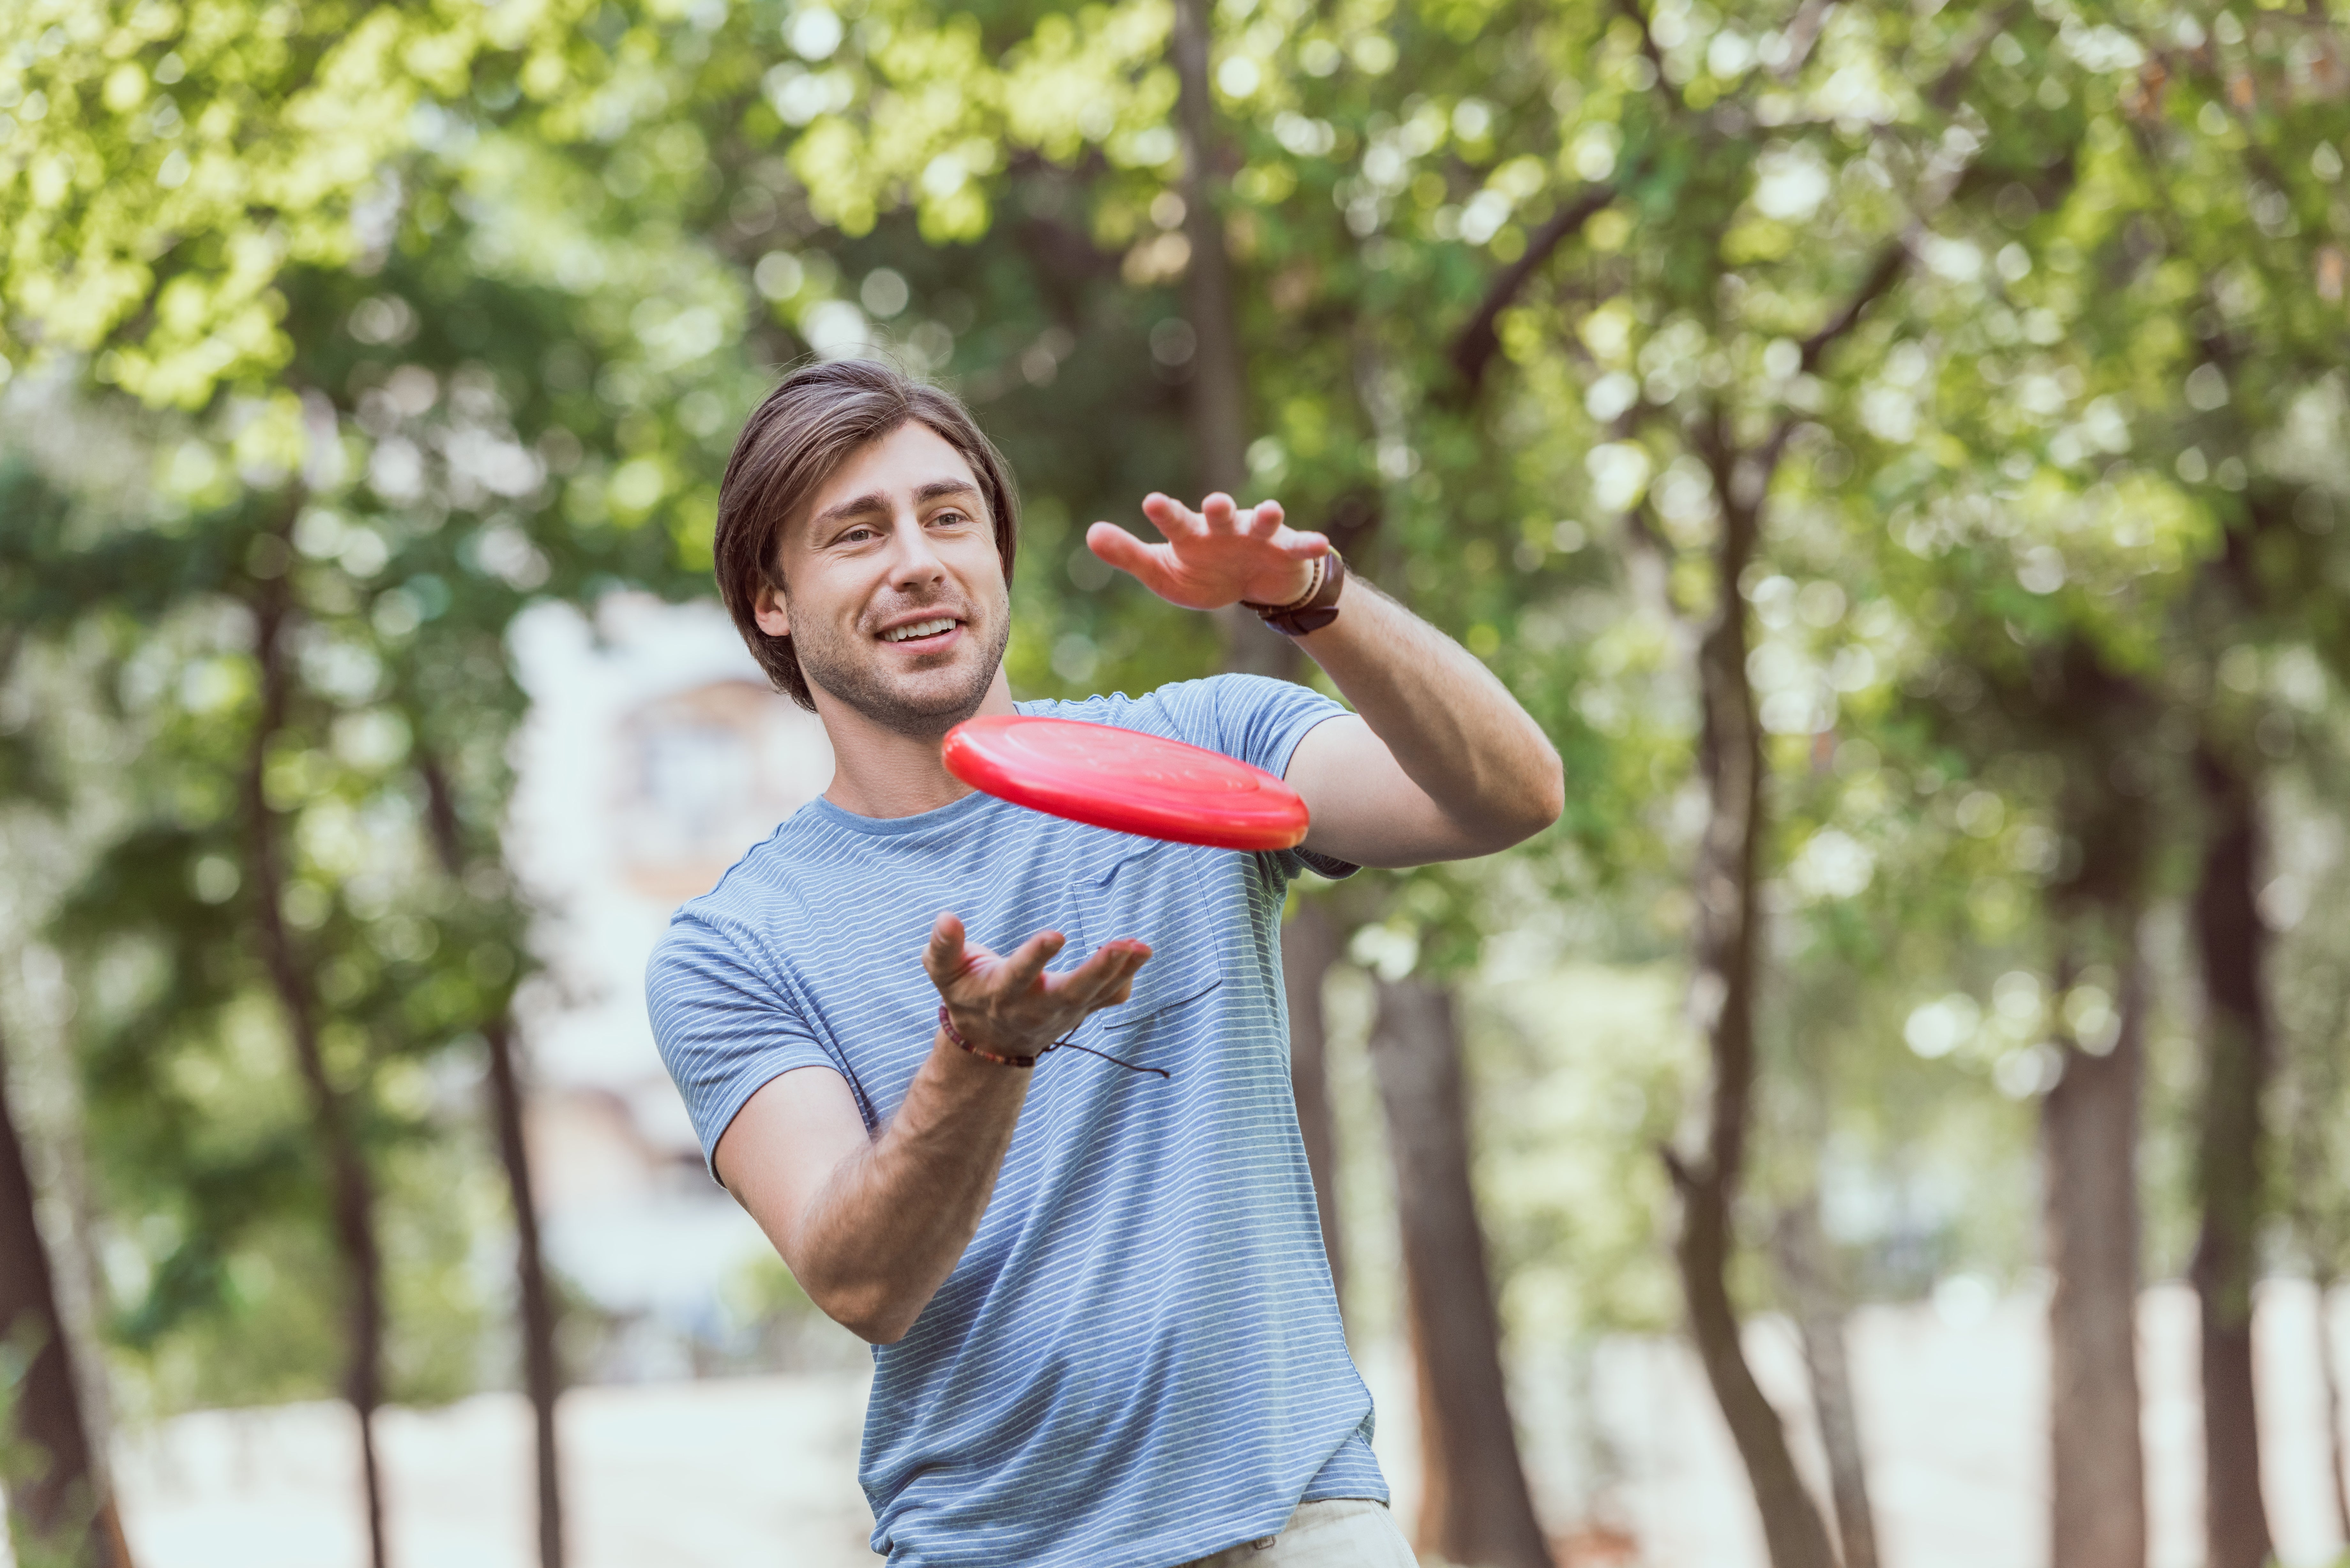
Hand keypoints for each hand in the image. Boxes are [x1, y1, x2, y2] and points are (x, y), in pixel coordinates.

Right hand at [921, 912, 1150, 1055]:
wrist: (990, 1039)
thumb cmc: (967, 992)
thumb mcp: (944, 973)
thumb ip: (943, 947)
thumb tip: (946, 918)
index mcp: (1003, 993)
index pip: (1020, 975)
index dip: (1036, 956)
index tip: (1056, 935)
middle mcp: (1036, 1007)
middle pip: (1071, 992)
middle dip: (1097, 970)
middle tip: (1123, 946)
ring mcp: (1063, 1012)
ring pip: (1097, 995)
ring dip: (1121, 971)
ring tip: (1143, 947)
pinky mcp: (1081, 1010)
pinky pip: (1109, 998)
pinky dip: (1125, 980)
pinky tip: (1139, 956)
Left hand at [1084, 492, 1328, 610]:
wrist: (1252, 583)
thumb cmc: (1202, 572)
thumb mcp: (1162, 571)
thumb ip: (1128, 555)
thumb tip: (1090, 534)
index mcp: (1192, 535)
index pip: (1176, 522)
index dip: (1166, 513)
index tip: (1152, 502)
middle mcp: (1224, 529)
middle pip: (1220, 516)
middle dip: (1219, 509)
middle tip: (1214, 502)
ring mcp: (1257, 537)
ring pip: (1261, 523)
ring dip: (1265, 516)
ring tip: (1269, 511)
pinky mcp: (1286, 550)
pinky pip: (1299, 546)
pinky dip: (1308, 545)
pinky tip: (1319, 544)